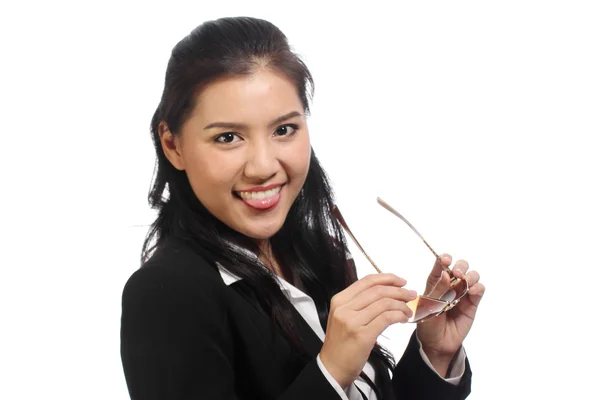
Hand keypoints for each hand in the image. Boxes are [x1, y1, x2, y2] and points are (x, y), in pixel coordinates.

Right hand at [319, 273, 415, 387]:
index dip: (387, 278)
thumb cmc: (341, 343)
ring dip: (401, 305)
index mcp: (339, 300)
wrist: (332, 367)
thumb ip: (359, 303)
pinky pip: (386, 318)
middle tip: (411, 294)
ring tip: (408, 310)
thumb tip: (387, 292)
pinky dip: (398, 316)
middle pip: (377, 290)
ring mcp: (352, 321)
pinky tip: (403, 319)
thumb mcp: (344, 316)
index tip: (401, 281)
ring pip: (384, 303)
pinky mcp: (362, 335)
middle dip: (398, 291)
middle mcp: (344, 308)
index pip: (367, 281)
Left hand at [416, 254, 484, 375]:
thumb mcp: (429, 305)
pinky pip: (479, 290)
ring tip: (465, 282)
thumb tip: (447, 274)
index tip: (445, 259)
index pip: (441, 265)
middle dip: (460, 266)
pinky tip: (472, 291)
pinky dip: (478, 286)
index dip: (444, 259)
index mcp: (435, 282)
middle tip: (457, 273)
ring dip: (470, 275)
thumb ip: (439, 290)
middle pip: (460, 267)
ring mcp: (462, 293)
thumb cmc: (428, 323)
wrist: (437, 343)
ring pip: (472, 276)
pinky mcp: (472, 303)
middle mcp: (450, 285)